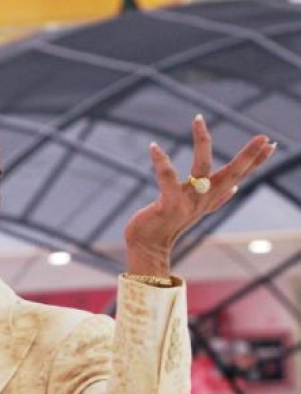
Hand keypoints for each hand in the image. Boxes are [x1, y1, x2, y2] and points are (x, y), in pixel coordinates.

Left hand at [124, 114, 275, 275]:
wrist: (148, 247)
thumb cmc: (167, 225)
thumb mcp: (195, 210)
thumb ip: (216, 199)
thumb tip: (236, 187)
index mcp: (209, 198)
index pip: (237, 177)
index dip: (255, 162)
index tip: (272, 144)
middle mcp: (202, 200)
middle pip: (230, 175)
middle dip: (248, 157)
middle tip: (264, 137)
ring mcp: (187, 202)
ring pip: (202, 170)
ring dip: (202, 143)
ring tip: (199, 120)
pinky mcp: (168, 205)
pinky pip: (167, 179)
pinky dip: (161, 162)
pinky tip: (154, 146)